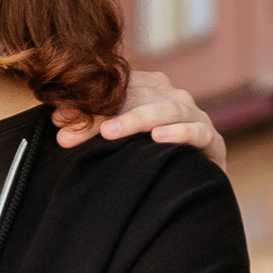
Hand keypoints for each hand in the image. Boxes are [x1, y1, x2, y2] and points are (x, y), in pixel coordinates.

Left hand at [51, 65, 226, 172]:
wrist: (191, 185)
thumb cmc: (151, 156)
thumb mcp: (119, 139)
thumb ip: (92, 126)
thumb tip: (59, 122)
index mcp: (151, 89)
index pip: (119, 88)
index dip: (88, 99)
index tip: (59, 118)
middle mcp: (174, 98)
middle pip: (137, 98)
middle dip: (104, 114)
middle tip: (73, 128)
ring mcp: (195, 117)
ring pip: (167, 109)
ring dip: (137, 119)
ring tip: (111, 131)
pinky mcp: (212, 141)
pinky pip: (198, 132)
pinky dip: (180, 133)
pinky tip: (159, 139)